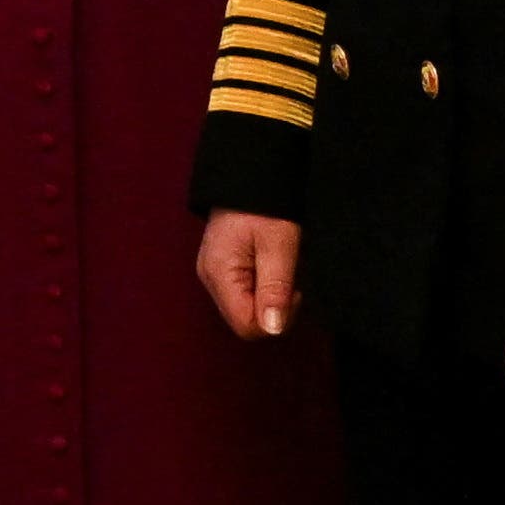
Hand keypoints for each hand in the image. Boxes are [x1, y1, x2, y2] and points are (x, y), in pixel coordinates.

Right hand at [198, 209, 302, 342]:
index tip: (293, 291)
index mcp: (220, 275)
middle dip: (273, 308)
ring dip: (270, 297)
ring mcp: (213, 274)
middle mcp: (211, 279)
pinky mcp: (221, 268)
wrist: (250, 175)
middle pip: (244, 320)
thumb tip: (272, 329)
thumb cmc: (264, 205)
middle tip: (290, 277)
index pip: (247, 326)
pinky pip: (243, 293)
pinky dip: (263, 287)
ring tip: (281, 267)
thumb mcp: (278, 245)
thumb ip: (275, 288)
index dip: (276, 318)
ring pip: (245, 309)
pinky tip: (271, 266)